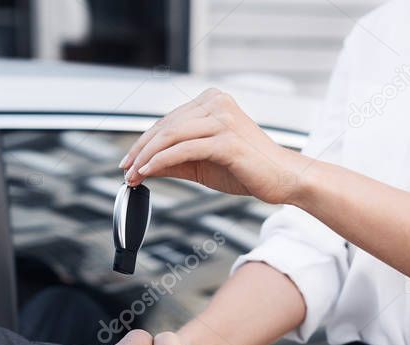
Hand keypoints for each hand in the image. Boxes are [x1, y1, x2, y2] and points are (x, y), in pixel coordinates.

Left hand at [119, 88, 307, 204]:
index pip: (168, 120)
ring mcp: (223, 120)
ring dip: (145, 157)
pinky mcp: (226, 140)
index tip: (127, 161)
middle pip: (165, 126)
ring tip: (133, 175)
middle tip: (124, 171)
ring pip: (170, 135)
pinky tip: (147, 173)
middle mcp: (217, 103)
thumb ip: (174, 160)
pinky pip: (183, 149)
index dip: (143, 142)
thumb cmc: (248, 169)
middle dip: (139, 150)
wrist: (284, 178)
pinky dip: (160, 162)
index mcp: (213, 101)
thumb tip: (142, 168)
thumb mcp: (203, 163)